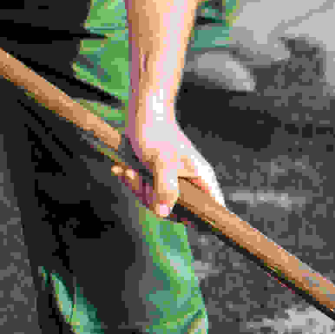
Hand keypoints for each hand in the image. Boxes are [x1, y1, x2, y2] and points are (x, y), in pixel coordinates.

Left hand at [113, 104, 223, 219]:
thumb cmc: (156, 133)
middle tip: (139, 179)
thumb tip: (164, 214)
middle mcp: (190, 184)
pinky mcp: (158, 177)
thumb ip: (166, 188)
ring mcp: (174, 181)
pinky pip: (146, 190)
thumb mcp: (161, 162)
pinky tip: (121, 169)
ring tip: (127, 169)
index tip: (178, 216)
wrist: (143, 113)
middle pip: (176, 210)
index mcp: (201, 180)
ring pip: (157, 201)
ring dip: (137, 187)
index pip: (212, 209)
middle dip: (152, 199)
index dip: (201, 220)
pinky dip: (132, 181)